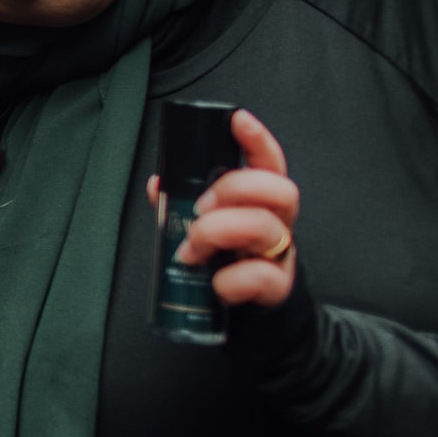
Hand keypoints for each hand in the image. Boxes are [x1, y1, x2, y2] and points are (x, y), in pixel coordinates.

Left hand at [148, 108, 298, 308]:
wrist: (246, 317)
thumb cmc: (224, 262)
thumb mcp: (204, 229)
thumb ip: (183, 204)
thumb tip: (157, 183)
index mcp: (260, 203)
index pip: (269, 163)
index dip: (258, 140)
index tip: (239, 119)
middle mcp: (278, 223)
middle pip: (280, 190)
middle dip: (234, 189)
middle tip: (199, 208)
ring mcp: (280, 256)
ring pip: (267, 228)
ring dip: (219, 232)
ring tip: (190, 250)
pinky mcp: (278, 289)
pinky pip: (263, 277)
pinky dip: (232, 280)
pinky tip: (215, 284)